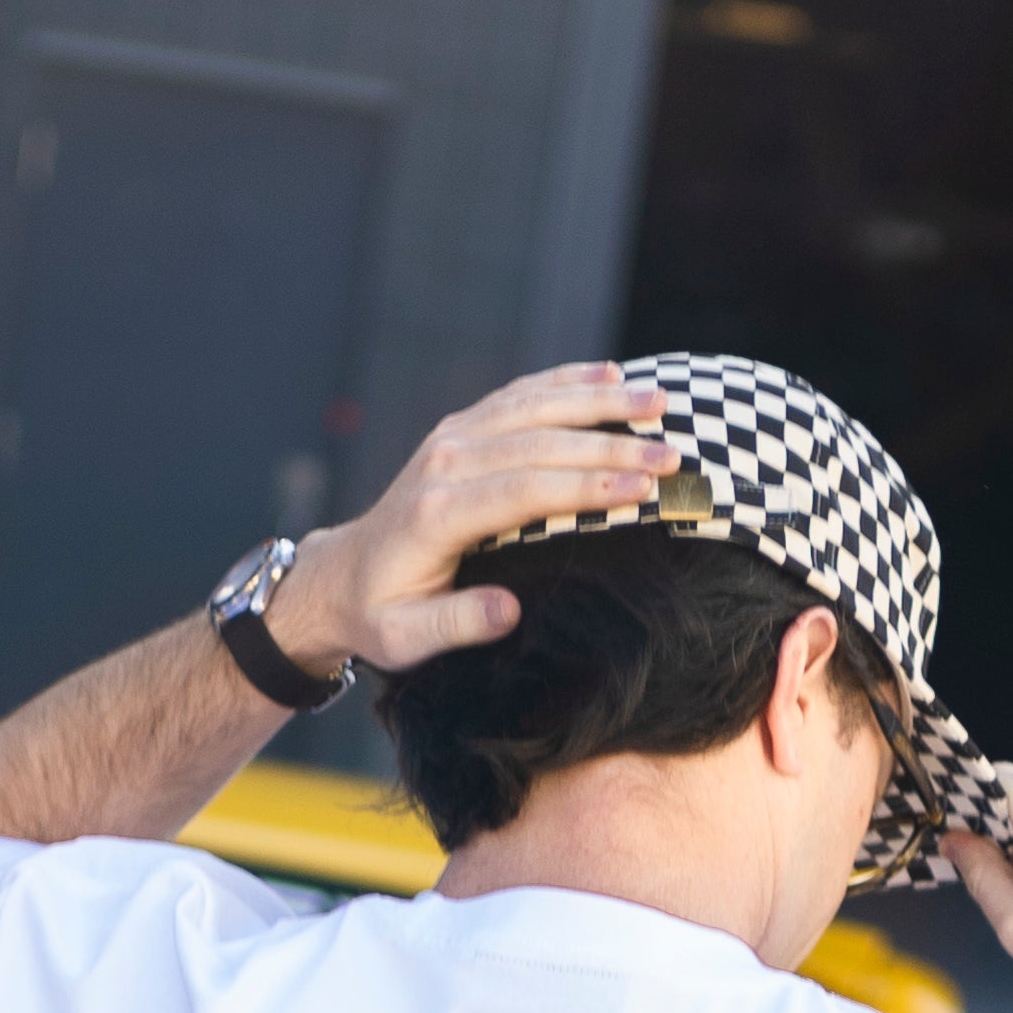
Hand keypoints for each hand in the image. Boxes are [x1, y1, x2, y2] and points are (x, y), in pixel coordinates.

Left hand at [276, 365, 667, 676]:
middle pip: (540, 443)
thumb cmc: (381, 614)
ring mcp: (452, 438)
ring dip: (600, 400)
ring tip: (659, 400)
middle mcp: (445, 462)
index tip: (642, 488)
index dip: (585, 487)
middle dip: (611, 445)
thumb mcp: (406, 639)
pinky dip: (567, 381)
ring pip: (534, 407)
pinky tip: (611, 373)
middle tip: (671, 451)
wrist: (340, 575)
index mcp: (437, 513)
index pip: (524, 490)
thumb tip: (509, 611)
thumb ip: (456, 626)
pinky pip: (520, 395)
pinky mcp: (460, 429)